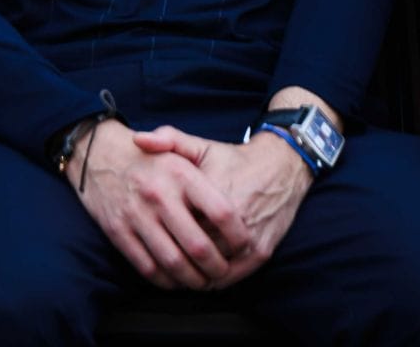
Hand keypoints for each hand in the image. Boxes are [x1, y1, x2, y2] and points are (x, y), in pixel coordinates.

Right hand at [68, 119, 252, 290]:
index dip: (238, 235)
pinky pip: (147, 267)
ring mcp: (136, 215)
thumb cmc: (148, 159)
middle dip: (217, 267)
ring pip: (174, 263)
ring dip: (193, 280)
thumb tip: (235, 209)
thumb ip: (210, 176)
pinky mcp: (118, 231)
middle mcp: (159, 195)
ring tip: (203, 281)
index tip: (245, 245)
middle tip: (223, 271)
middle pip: (199, 246)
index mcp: (181, 174)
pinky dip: (165, 281)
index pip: (221, 212)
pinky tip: (176, 280)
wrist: (97, 154)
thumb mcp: (178, 151)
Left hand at [131, 125, 312, 288]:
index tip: (147, 235)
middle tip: (158, 259)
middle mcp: (232, 217)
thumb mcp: (201, 146)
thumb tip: (138, 139)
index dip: (159, 234)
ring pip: (211, 270)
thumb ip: (169, 140)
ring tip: (176, 271)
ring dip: (193, 274)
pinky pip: (232, 277)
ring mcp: (249, 238)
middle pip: (193, 251)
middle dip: (174, 258)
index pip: (177, 224)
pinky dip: (214, 280)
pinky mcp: (262, 252)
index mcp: (212, 191)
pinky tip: (200, 276)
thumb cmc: (233, 159)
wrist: (281, 167)